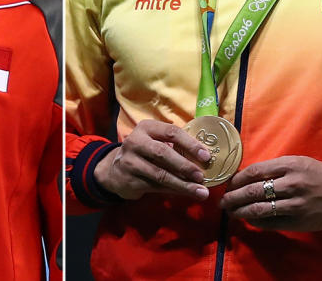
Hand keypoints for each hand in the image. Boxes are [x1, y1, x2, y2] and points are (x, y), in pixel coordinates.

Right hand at [93, 119, 212, 200]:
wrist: (115, 170)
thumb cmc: (144, 153)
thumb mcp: (154, 142)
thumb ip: (174, 145)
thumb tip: (205, 159)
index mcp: (146, 128)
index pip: (171, 132)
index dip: (190, 144)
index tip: (206, 156)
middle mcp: (135, 142)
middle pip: (163, 153)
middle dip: (185, 165)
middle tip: (202, 176)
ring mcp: (130, 162)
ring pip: (160, 174)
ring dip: (183, 184)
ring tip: (201, 192)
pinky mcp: (129, 180)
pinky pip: (155, 187)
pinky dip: (173, 191)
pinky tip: (186, 194)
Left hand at [220, 156, 321, 230]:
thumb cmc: (318, 174)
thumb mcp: (297, 162)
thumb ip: (273, 169)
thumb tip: (244, 177)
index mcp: (289, 165)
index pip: (253, 172)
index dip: (236, 180)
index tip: (227, 185)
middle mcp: (291, 184)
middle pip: (252, 192)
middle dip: (232, 198)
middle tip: (223, 202)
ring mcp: (296, 204)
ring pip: (259, 209)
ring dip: (240, 212)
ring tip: (231, 212)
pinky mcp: (299, 221)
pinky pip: (271, 223)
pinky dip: (256, 222)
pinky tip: (249, 219)